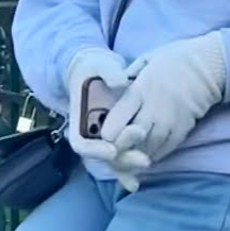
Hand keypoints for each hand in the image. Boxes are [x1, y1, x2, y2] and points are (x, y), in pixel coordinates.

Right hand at [65, 48, 149, 188]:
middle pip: (102, 156)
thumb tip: (121, 82)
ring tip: (148, 164)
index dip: (95, 150)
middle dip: (122, 159)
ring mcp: (104, 137)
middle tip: (143, 160)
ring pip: (114, 159)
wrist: (100, 71)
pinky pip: (124, 152)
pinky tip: (150, 165)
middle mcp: (90, 133)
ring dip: (130, 165)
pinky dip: (134, 161)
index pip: (81, 143)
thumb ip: (110, 72)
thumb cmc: (97, 67)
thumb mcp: (101, 65)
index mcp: (79, 118)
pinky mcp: (118, 136)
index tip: (112, 150)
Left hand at [101, 33, 225, 163]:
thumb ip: (129, 75)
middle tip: (113, 150)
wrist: (209, 65)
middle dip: (119, 147)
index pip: (118, 118)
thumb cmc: (175, 58)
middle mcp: (154, 109)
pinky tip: (146, 153)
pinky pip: (164, 150)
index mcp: (141, 90)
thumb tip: (114, 85)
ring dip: (134, 154)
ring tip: (127, 154)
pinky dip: (152, 154)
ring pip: (146, 149)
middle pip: (130, 139)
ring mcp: (170, 122)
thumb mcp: (147, 59)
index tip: (104, 134)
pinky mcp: (183, 129)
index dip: (108, 131)